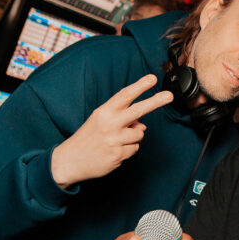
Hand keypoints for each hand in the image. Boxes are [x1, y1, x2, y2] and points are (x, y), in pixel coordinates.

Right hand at [51, 74, 172, 187]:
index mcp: (103, 112)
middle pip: (138, 111)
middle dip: (155, 101)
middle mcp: (109, 125)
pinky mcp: (118, 155)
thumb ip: (120, 118)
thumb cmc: (88, 138)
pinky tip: (115, 150)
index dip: (140, 86)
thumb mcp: (100, 121)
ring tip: (117, 140)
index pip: (124, 96)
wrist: (70, 161)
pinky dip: (128, 149)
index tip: (152, 78)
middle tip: (169, 96)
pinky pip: (134, 148)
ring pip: (139, 133)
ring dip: (133, 136)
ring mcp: (114, 141)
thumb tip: (141, 124)